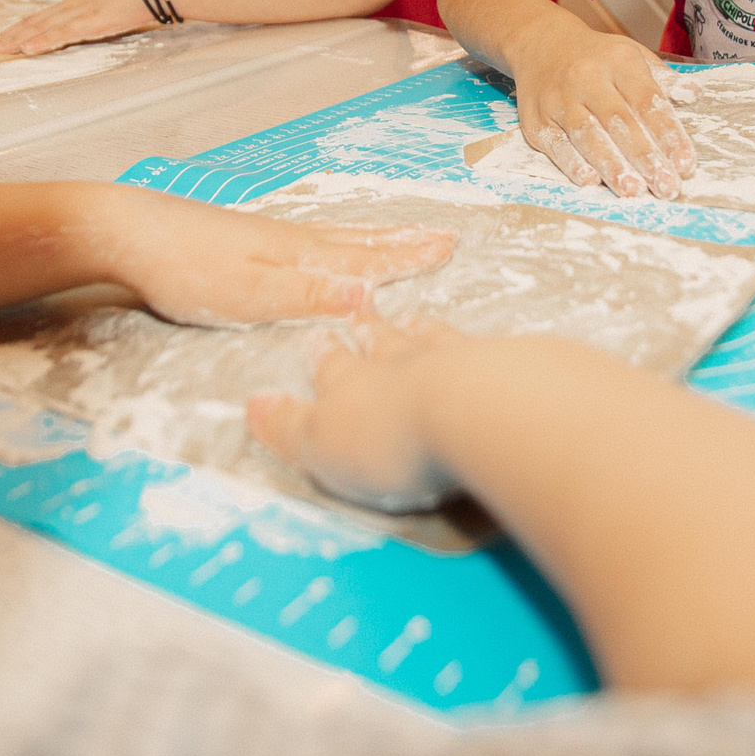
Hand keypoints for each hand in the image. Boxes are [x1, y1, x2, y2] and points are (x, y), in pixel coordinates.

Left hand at [0, 0, 151, 54]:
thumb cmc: (136, 0)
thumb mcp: (106, 12)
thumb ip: (90, 22)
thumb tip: (79, 34)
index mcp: (73, 5)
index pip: (36, 20)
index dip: (14, 30)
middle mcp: (71, 7)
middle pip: (31, 23)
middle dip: (5, 37)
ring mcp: (80, 13)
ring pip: (40, 28)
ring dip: (15, 40)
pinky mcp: (92, 22)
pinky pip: (63, 34)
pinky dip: (43, 41)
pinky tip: (27, 49)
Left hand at [94, 187, 455, 326]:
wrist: (126, 233)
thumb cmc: (184, 269)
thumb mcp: (248, 294)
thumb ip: (307, 296)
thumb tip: (368, 295)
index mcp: (299, 255)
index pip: (367, 257)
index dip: (408, 257)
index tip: (449, 246)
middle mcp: (291, 240)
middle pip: (360, 240)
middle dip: (402, 242)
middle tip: (441, 234)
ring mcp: (267, 237)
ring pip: (336, 236)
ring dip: (375, 236)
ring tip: (399, 234)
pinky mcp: (243, 241)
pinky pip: (312, 238)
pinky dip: (339, 238)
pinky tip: (326, 244)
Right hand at [248, 315, 468, 511]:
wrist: (474, 408)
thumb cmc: (391, 437)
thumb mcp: (321, 444)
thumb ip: (289, 427)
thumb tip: (254, 406)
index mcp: (351, 383)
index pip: (330, 365)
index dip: (323, 355)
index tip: (318, 338)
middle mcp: (399, 361)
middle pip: (381, 340)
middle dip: (369, 329)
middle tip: (365, 311)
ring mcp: (452, 359)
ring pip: (429, 337)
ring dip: (419, 329)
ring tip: (415, 319)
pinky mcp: (500, 369)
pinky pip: (483, 351)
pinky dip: (476, 348)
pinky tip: (484, 347)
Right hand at [504, 22, 697, 198]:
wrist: (539, 43)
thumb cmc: (596, 57)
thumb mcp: (632, 55)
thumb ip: (662, 79)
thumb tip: (695, 94)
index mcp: (618, 62)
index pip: (647, 100)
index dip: (667, 133)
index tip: (684, 163)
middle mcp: (587, 78)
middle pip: (619, 122)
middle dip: (645, 158)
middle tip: (666, 187)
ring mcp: (558, 100)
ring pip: (587, 135)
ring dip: (611, 166)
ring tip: (634, 191)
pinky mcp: (535, 120)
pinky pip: (555, 145)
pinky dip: (572, 164)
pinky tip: (590, 181)